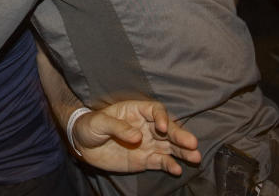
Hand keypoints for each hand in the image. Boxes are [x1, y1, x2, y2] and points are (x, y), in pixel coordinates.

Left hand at [72, 100, 201, 174]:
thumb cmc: (90, 125)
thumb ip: (118, 127)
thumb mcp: (99, 122)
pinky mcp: (145, 159)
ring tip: (195, 156)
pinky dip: (170, 165)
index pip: (155, 110)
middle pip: (168, 129)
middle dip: (180, 135)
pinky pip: (161, 161)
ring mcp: (148, 143)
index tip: (163, 127)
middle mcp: (147, 126)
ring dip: (183, 151)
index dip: (162, 117)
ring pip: (170, 146)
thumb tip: (137, 136)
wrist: (82, 145)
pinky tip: (177, 169)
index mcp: (137, 111)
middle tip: (192, 143)